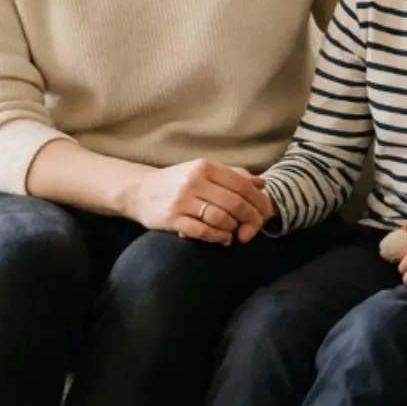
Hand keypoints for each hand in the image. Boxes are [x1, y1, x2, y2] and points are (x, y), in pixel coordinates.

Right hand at [126, 159, 273, 243]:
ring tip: (236, 232)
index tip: (266, 213)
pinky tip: (223, 239)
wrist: (140, 191)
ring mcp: (182, 200)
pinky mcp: (172, 219)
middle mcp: (194, 181)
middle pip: (235, 203)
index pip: (242, 184)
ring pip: (220, 217)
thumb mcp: (204, 172)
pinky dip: (218, 237)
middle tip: (254, 228)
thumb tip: (262, 184)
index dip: (259, 201)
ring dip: (233, 228)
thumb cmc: (179, 182)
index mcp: (205, 167)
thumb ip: (233, 176)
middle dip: (251, 219)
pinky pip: (202, 231)